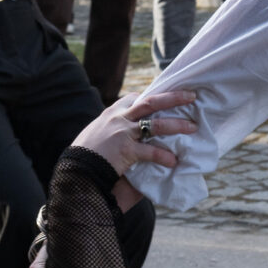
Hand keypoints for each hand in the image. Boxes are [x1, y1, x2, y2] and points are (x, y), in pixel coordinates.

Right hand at [72, 86, 200, 177]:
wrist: (74, 171)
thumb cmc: (83, 157)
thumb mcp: (94, 136)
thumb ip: (109, 131)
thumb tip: (121, 135)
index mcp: (110, 114)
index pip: (133, 99)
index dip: (150, 96)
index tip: (164, 96)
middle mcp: (118, 119)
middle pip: (151, 102)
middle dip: (174, 98)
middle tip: (191, 96)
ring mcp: (123, 133)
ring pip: (156, 124)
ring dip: (177, 125)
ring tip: (192, 127)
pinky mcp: (126, 150)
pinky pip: (151, 152)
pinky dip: (164, 156)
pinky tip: (174, 161)